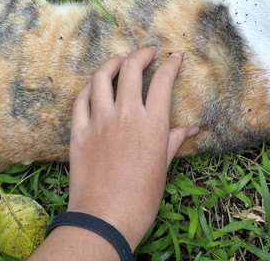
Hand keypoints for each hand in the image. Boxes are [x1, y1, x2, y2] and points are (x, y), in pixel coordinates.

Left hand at [66, 47, 196, 249]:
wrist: (105, 218)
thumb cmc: (141, 198)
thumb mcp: (163, 167)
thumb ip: (174, 140)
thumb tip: (190, 128)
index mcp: (151, 124)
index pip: (163, 81)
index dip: (171, 63)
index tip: (174, 56)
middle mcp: (125, 115)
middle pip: (131, 69)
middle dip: (142, 53)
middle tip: (149, 51)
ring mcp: (99, 121)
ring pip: (101, 77)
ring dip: (112, 62)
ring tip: (120, 59)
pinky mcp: (79, 132)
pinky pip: (80, 100)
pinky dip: (89, 88)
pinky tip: (95, 86)